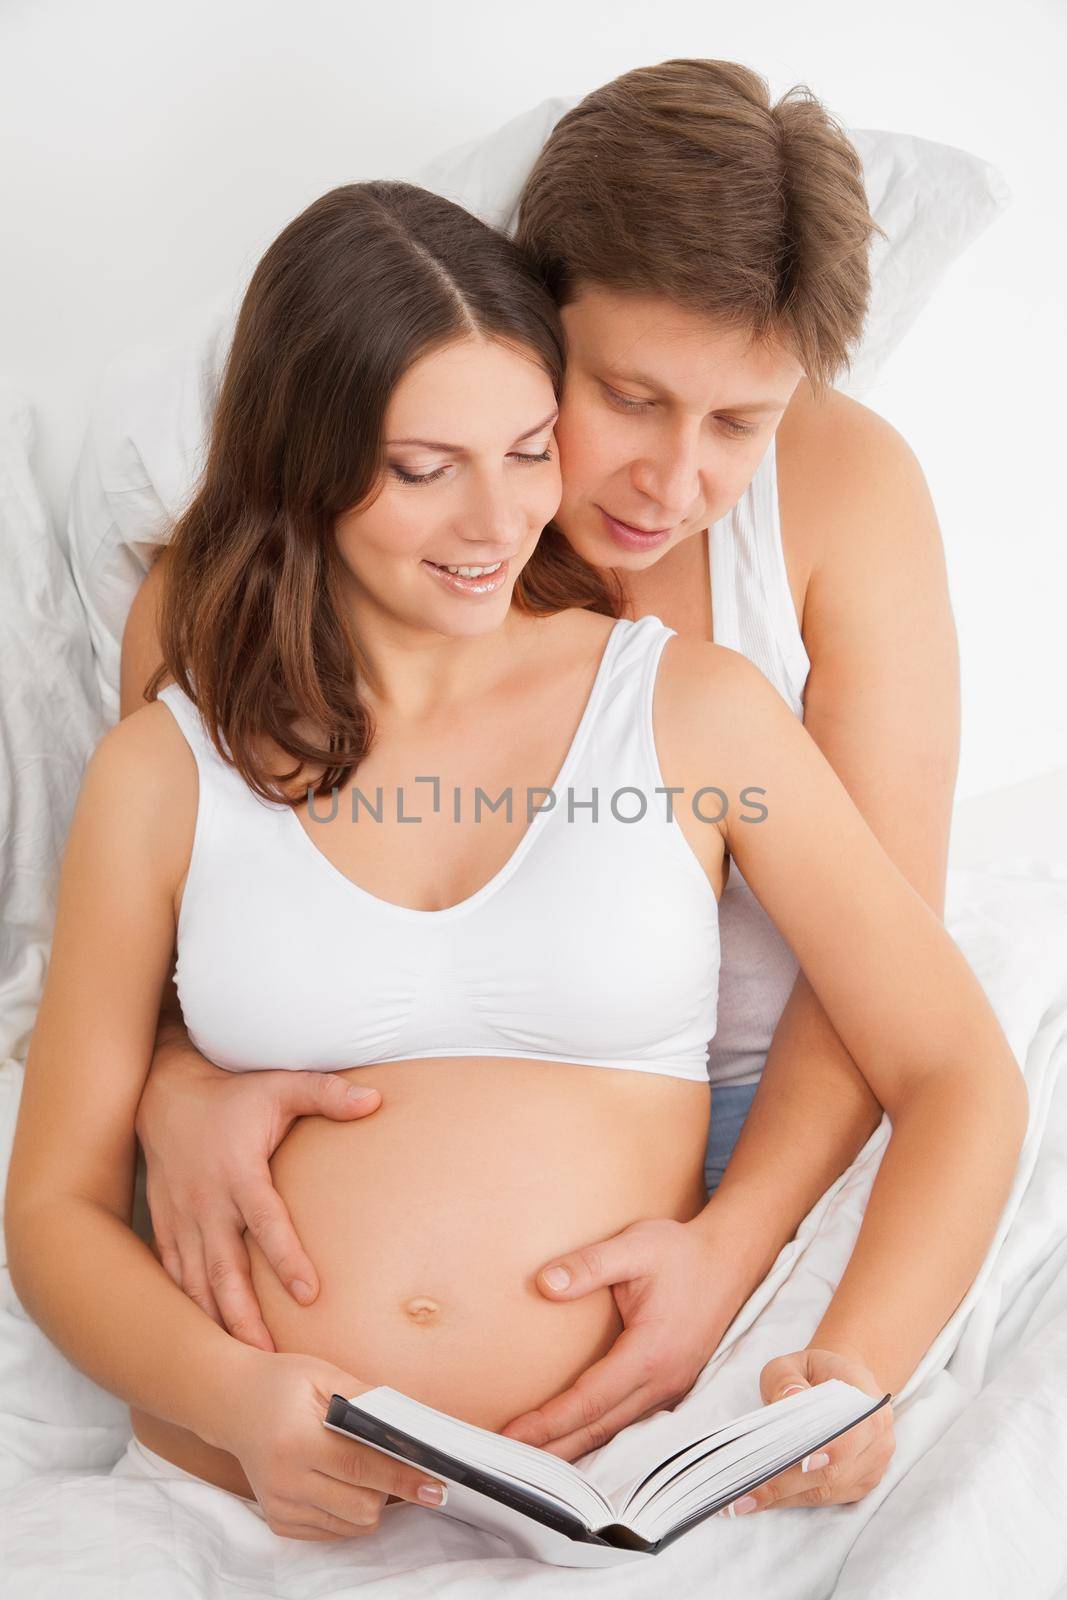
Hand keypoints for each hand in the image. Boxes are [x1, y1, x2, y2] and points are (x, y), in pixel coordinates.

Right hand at [135, 1041, 381, 1349]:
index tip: (310, 1294)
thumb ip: (327, 1093)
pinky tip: (206, 1336)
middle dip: (243, 1316)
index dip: (286, 1259)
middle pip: (224, 1269)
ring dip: (217, 1322)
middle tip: (268, 1360)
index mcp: (239, 1172)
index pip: (265, 1221)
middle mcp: (207, 1201)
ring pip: (196, 1281)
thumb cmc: (233, 1094)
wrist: (165, 1093)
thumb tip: (376, 1100)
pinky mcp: (165, 1225)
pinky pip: (173, 1274)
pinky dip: (187, 1306)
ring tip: (241, 1363)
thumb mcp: (282, 1085)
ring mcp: (182, 1217)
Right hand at [218, 1349, 447, 1540]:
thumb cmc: (283, 1383)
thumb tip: (411, 1427)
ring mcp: (280, 1505)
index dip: (404, 1477)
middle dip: (389, 1489)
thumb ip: (367, 1401)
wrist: (233, 1403)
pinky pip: (333, 1530)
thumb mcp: (323, 1375)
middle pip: (362, 1506)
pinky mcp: (279, 1520)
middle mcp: (286, 1480)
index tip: (436, 1485)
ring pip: (351, 1525)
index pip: (363, 1467)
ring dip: (371, 1502)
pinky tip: (342, 1481)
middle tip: (394, 1463)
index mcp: (297, 1441)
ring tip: (365, 1469)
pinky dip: (348, 1511)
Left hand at [499, 1217, 739, 1459]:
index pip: (590, 1401)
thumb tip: (545, 1283)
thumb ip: (589, 1263)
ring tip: (532, 1463)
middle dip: (552, 1449)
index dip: (548, 1422)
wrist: (729, 1260)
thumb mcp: (635, 1245)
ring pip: (616, 1433)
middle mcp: (663, 1382)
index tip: (511, 1436)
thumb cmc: (680, 1252)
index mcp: (650, 1353)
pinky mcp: (671, 1388)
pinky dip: (599, 1438)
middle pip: (600, 1430)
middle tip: (506, 1462)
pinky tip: (574, 1443)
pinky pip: (630, 1424)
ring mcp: (670, 1390)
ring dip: (573, 1450)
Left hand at [719, 1344, 894, 1516]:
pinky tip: (759, 1501)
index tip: (804, 1461)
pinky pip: (825, 1500)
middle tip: (748, 1490)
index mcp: (869, 1401)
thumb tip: (788, 1399)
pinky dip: (790, 1501)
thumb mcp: (796, 1363)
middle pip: (836, 1469)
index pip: (858, 1428)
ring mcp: (872, 1467)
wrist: (840, 1386)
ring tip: (743, 1500)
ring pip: (827, 1490)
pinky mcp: (858, 1486)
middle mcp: (878, 1438)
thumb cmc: (815, 1374)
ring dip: (784, 1497)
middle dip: (789, 1482)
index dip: (834, 1448)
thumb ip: (788, 1378)